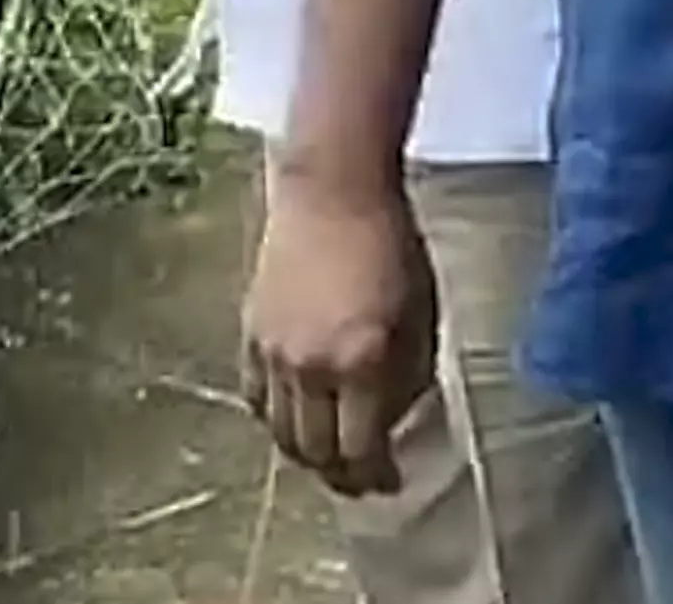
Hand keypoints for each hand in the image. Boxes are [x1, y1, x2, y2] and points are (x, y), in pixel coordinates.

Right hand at [240, 165, 439, 498]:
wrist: (334, 191)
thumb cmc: (391, 244)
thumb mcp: (422, 313)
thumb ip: (409, 374)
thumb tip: (395, 418)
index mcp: (361, 362)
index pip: (361, 448)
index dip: (375, 475)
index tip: (389, 482)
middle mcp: (311, 366)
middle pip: (315, 451)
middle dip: (339, 475)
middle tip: (358, 478)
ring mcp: (274, 353)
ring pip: (280, 433)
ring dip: (305, 454)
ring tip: (327, 456)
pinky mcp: (250, 334)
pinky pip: (256, 399)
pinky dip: (275, 419)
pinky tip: (294, 418)